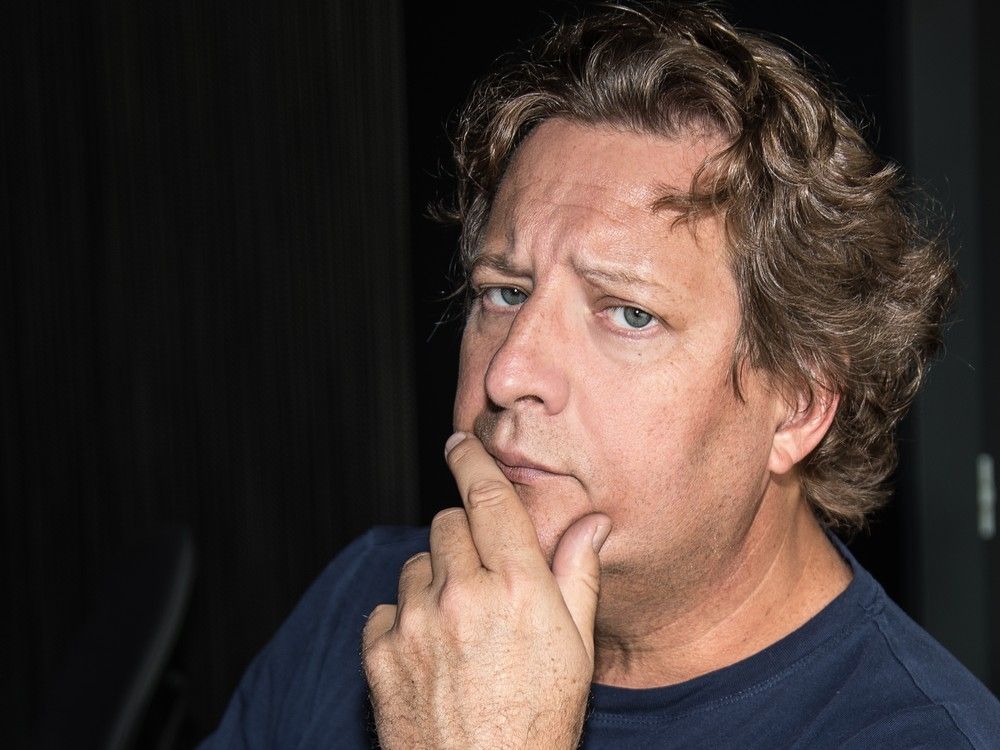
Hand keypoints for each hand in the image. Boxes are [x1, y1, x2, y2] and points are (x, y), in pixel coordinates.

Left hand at [362, 433, 611, 749]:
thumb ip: (579, 575)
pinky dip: (403, 619)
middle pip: (446, 524)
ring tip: (459, 624)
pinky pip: (386, 609)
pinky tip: (430, 651)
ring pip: (415, 564)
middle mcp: (462, 594)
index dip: (472, 462)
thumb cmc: (538, 723)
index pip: (487, 498)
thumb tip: (591, 522)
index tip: (460, 444)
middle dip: (462, 536)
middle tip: (481, 576)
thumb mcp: (576, 649)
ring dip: (433, 579)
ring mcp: (415, 623)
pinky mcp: (380, 653)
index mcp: (516, 587)